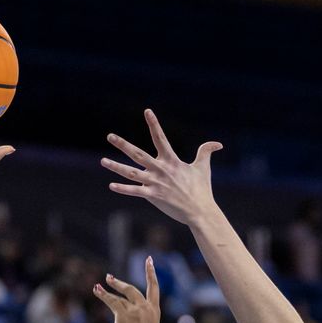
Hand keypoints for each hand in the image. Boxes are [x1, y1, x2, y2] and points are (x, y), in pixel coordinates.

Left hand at [93, 259, 160, 322]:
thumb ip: (141, 321)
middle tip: (110, 278)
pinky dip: (102, 294)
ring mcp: (135, 310)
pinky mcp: (123, 315)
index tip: (149, 261)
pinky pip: (111, 301)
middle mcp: (146, 308)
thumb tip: (128, 320)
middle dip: (120, 284)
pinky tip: (96, 289)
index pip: (154, 288)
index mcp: (154, 312)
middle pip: (132, 289)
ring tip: (101, 284)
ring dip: (110, 288)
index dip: (151, 273)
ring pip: (120, 295)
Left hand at [102, 109, 222, 225]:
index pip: (160, 138)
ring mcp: (155, 183)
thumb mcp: (203, 168)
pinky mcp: (153, 196)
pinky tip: (111, 185)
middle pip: (138, 154)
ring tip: (102, 161)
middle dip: (123, 145)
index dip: (154, 124)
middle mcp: (161, 169)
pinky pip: (135, 192)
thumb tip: (218, 144)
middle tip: (110, 136)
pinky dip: (123, 189)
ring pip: (131, 173)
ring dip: (116, 167)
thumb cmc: (202, 189)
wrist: (200, 211)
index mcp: (171, 161)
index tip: (147, 111)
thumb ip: (206, 152)